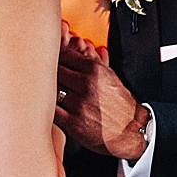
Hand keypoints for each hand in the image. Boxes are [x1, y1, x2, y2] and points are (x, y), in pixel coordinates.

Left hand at [55, 42, 147, 161]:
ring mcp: (79, 104)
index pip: (63, 55)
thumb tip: (84, 46)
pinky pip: (52, 111)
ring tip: (46, 93)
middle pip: (53, 71)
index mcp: (94, 69)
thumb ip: (94, 61)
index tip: (50, 60)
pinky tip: (49, 108)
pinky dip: (48, 108)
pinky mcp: (73, 123)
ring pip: (51, 90)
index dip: (54, 57)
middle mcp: (86, 85)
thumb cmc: (121, 104)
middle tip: (44, 77)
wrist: (132, 130)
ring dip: (47, 91)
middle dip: (48, 73)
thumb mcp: (110, 76)